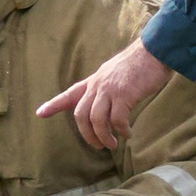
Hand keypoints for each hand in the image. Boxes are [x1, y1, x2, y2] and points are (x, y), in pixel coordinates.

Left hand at [37, 39, 174, 152]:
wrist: (154, 50)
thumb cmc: (140, 63)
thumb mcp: (116, 72)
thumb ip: (107, 86)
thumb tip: (107, 103)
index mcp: (94, 80)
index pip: (70, 93)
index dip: (54, 104)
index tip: (40, 113)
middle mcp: (98, 85)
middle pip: (81, 114)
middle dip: (87, 134)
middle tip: (98, 145)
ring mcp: (110, 89)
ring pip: (96, 120)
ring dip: (103, 136)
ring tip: (112, 145)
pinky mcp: (124, 94)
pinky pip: (117, 120)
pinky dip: (121, 130)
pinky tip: (127, 133)